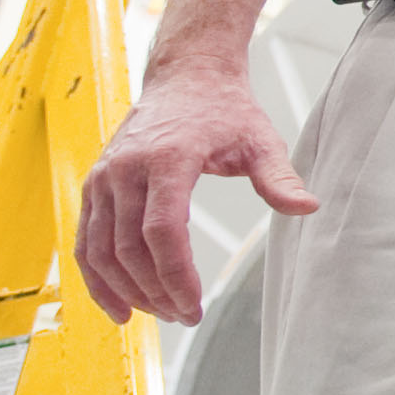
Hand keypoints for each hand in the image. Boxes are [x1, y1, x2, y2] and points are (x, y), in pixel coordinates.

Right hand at [74, 56, 311, 325]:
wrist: (186, 77)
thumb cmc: (225, 110)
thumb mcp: (261, 140)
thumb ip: (280, 178)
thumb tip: (309, 208)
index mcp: (168, 157)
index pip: (162, 230)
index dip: (175, 275)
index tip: (193, 305)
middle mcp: (126, 168)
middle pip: (129, 247)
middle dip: (156, 291)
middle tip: (184, 316)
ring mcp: (104, 177)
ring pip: (101, 250)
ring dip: (126, 290)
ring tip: (159, 314)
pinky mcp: (94, 186)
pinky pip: (85, 241)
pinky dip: (96, 278)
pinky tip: (119, 306)